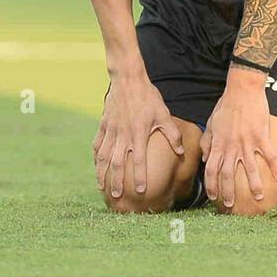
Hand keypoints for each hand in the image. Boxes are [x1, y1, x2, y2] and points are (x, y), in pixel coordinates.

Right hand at [92, 74, 183, 199]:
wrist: (128, 79)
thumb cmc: (149, 97)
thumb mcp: (164, 114)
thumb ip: (172, 134)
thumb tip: (181, 152)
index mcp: (139, 134)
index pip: (139, 161)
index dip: (140, 177)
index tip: (141, 192)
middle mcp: (123, 135)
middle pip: (117, 164)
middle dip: (117, 182)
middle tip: (117, 197)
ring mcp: (111, 130)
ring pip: (104, 157)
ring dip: (102, 173)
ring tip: (102, 188)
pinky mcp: (104, 124)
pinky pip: (98, 144)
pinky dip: (96, 157)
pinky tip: (96, 166)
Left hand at [200, 67, 276, 208]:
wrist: (242, 90)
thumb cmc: (226, 106)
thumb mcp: (211, 123)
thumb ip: (207, 142)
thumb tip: (205, 158)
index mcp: (218, 144)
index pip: (211, 170)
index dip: (211, 185)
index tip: (213, 197)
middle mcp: (231, 146)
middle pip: (228, 174)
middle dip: (228, 192)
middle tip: (231, 205)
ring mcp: (247, 142)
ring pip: (249, 169)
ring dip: (254, 185)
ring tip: (258, 198)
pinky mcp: (261, 136)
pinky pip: (269, 155)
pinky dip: (275, 167)